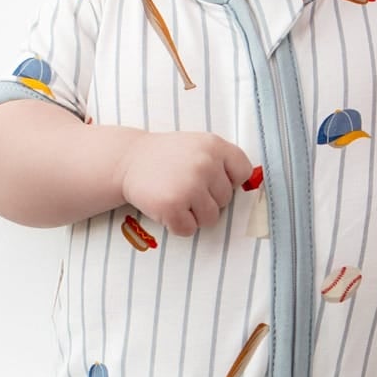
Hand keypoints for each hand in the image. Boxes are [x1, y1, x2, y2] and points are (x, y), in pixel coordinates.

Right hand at [119, 130, 254, 235]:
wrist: (127, 160)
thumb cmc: (167, 157)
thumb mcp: (198, 146)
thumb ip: (222, 161)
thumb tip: (249, 188)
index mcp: (215, 146)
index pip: (243, 172)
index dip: (229, 181)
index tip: (210, 179)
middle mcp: (205, 164)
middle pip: (226, 200)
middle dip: (207, 199)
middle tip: (184, 185)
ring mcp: (189, 186)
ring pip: (211, 218)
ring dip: (194, 214)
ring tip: (176, 196)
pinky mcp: (173, 206)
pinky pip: (189, 230)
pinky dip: (177, 225)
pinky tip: (166, 207)